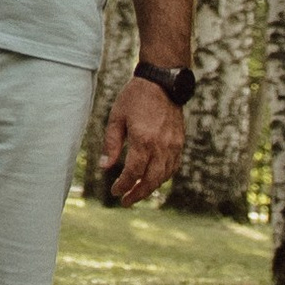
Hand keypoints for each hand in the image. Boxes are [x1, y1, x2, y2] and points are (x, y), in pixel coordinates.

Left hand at [99, 70, 183, 206]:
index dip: (123, 185)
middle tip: (125, 201)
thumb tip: (104, 167)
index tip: (114, 191)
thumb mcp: (116, 118)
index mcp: (143, 140)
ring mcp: (173, 145)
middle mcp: (161, 146)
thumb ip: (111, 144)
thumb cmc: (135, 98)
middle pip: (151, 180)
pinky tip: (153, 179)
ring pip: (164, 176)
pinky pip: (173, 167)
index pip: (133, 172)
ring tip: (137, 193)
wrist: (162, 82)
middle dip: (137, 194)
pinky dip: (163, 177)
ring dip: (150, 188)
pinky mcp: (180, 143)